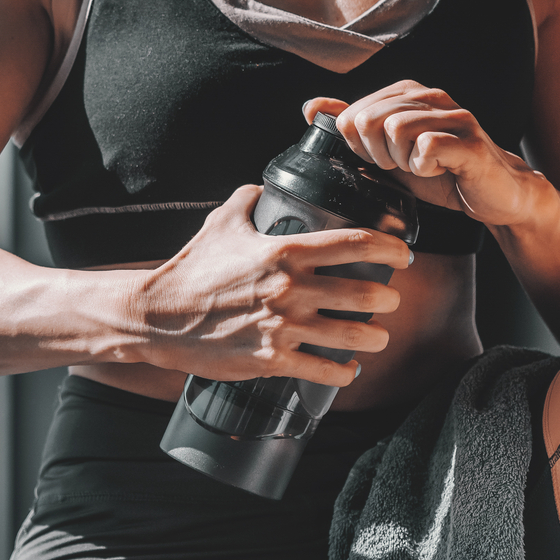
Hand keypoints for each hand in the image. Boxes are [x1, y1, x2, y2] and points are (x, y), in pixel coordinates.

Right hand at [134, 185, 410, 386]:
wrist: (157, 317)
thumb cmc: (190, 268)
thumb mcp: (221, 223)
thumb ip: (248, 200)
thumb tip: (261, 188)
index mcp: (284, 251)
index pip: (354, 245)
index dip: (390, 249)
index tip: (403, 254)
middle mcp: (290, 289)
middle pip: (364, 294)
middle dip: (387, 299)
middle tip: (390, 299)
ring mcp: (283, 328)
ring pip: (352, 336)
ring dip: (374, 337)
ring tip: (377, 335)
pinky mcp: (272, 361)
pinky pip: (323, 370)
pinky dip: (343, 372)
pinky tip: (348, 368)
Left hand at [305, 83, 546, 227]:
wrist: (494, 194)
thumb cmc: (441, 171)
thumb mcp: (389, 150)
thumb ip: (352, 127)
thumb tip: (311, 107)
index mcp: (406, 92)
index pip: (353, 114)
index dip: (360, 146)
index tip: (383, 158)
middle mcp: (429, 95)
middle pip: (370, 119)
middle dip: (378, 154)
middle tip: (402, 165)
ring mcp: (452, 115)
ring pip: (396, 129)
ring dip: (402, 161)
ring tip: (421, 167)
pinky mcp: (469, 140)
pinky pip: (426, 148)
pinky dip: (425, 167)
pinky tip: (438, 170)